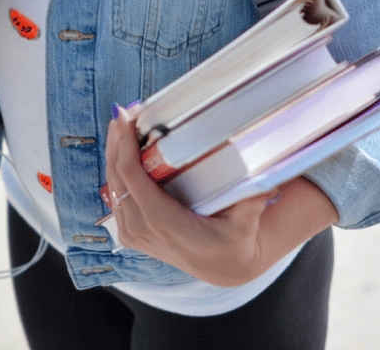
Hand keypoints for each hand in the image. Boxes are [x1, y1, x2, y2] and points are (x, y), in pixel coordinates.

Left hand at [105, 104, 284, 286]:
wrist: (222, 266)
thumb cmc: (234, 240)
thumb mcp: (246, 223)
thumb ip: (253, 202)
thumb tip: (267, 181)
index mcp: (165, 224)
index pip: (132, 180)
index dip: (125, 147)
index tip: (126, 119)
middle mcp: (143, 230)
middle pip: (117, 179)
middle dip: (117, 143)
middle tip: (122, 113)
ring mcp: (134, 234)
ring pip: (112, 187)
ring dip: (113, 154)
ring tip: (121, 124)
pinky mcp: (131, 233)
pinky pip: (116, 196)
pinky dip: (116, 170)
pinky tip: (121, 149)